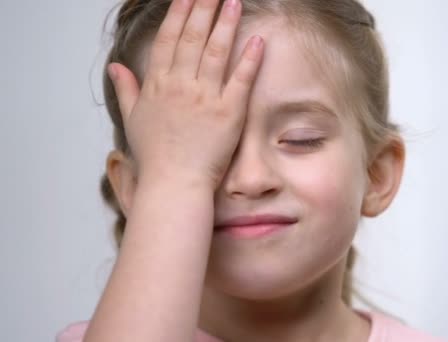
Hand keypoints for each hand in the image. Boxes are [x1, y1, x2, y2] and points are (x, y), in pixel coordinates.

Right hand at [107, 0, 263, 188]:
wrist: (173, 184)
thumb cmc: (155, 156)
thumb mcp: (133, 119)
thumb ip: (126, 89)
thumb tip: (116, 67)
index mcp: (158, 85)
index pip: (169, 39)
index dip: (179, 14)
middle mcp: (180, 86)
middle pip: (193, 38)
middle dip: (203, 8)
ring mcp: (205, 98)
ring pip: (217, 52)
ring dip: (226, 24)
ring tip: (233, 1)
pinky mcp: (228, 113)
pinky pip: (241, 80)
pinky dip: (250, 60)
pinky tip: (257, 41)